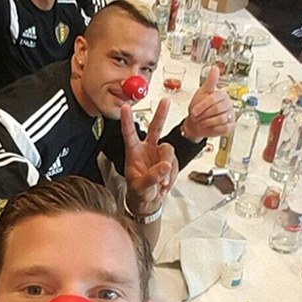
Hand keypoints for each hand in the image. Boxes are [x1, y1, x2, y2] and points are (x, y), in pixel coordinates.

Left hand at [120, 99, 177, 215]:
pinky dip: (172, 174)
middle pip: (155, 128)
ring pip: (169, 150)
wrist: (148, 200)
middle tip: (165, 101)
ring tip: (161, 182)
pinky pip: (175, 163)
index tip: (125, 107)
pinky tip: (165, 182)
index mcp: (133, 152)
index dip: (127, 120)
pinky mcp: (169, 161)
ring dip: (168, 167)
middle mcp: (146, 149)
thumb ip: (152, 176)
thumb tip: (165, 166)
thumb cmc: (139, 191)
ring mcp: (158, 154)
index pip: (129, 133)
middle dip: (161, 114)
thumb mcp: (140, 186)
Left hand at [182, 66, 234, 141]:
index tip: (194, 111)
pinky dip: (215, 128)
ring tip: (202, 122)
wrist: (196, 124)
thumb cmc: (198, 109)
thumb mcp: (201, 93)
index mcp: (222, 95)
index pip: (214, 98)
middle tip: (198, 117)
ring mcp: (231, 115)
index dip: (202, 106)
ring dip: (208, 122)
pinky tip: (210, 126)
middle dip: (204, 114)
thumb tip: (215, 68)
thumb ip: (210, 82)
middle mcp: (228, 104)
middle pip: (217, 109)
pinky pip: (225, 127)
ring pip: (220, 119)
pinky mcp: (231, 125)